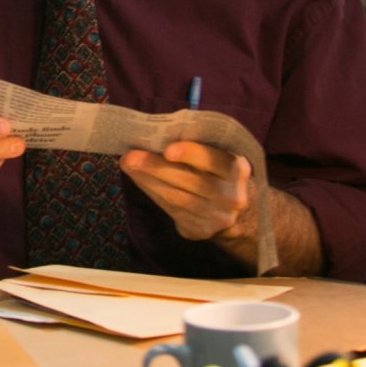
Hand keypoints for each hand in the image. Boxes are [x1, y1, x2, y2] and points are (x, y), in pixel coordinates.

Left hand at [119, 140, 253, 242]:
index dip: (191, 154)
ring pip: (177, 198)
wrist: (234, 212)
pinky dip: (152, 192)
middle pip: (191, 181)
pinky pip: (171, 211)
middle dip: (157, 167)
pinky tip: (138, 179)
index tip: (167, 150)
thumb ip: (195, 149)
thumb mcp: (216, 157)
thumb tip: (154, 136)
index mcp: (237, 169)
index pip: (215, 160)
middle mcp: (231, 196)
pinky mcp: (201, 230)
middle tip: (130, 156)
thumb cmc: (216, 173)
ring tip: (128, 165)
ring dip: (148, 180)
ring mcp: (217, 217)